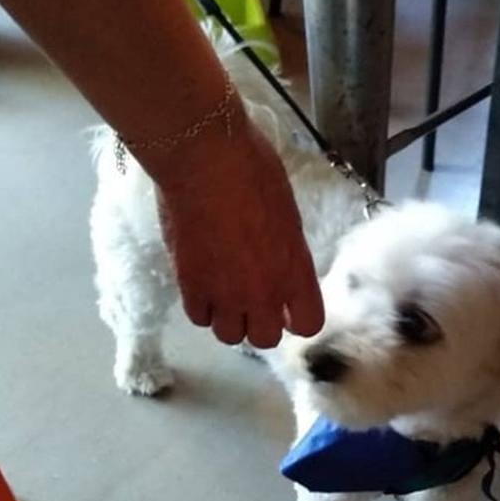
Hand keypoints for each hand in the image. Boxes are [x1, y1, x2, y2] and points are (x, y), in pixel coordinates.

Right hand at [148, 118, 322, 348]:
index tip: (290, 308)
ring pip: (230, 336)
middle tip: (253, 298)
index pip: (308, 325)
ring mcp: (225, 293)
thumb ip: (288, 252)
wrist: (205, 161)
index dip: (298, 318)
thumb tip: (281, 265)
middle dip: (261, 322)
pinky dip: (202, 308)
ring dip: (229, 319)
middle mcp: (263, 292)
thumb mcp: (288, 215)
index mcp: (295, 271)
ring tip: (225, 294)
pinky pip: (199, 318)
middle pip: (266, 339)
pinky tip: (202, 286)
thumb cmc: (254, 173)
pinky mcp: (190, 286)